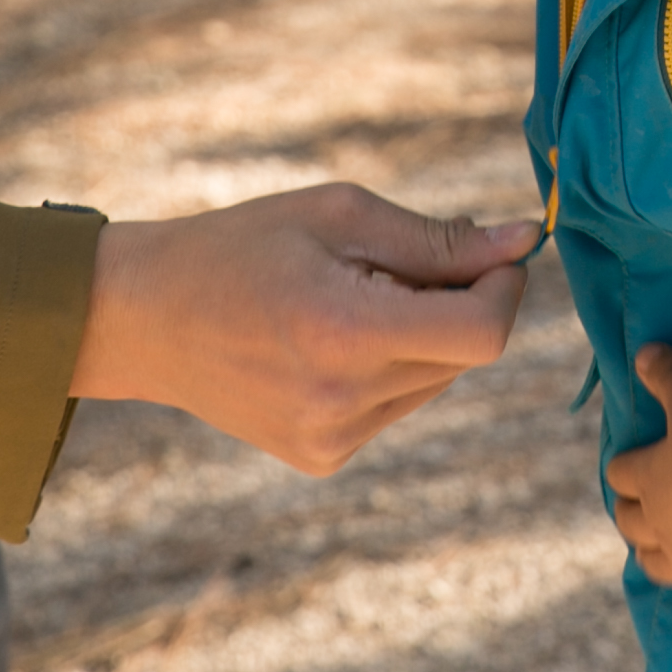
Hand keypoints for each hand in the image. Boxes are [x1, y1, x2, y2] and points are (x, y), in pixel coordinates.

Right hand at [68, 184, 536, 473]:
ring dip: (424, 335)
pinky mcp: (322, 457)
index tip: (491, 252)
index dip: (504, 287)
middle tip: (401, 261)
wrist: (145, 317)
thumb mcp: (339, 215)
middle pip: (464, 355)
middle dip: (461, 301)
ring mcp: (333, 439)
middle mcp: (344, 400)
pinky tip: (328, 341)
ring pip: (436, 381)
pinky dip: (388, 368)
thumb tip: (526, 242)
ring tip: (351, 299)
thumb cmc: (243, 245)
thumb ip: (438, 238)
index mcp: (348, 332)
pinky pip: (397, 406)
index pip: (485, 333)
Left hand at [605, 343, 671, 642]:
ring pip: (658, 565)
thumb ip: (670, 376)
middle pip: (633, 524)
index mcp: (652, 478)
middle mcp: (662, 526)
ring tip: (651, 557)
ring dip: (653, 559)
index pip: (625, 472)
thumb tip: (644, 352)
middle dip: (632, 516)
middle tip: (635, 511)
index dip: (626, 468)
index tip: (628, 466)